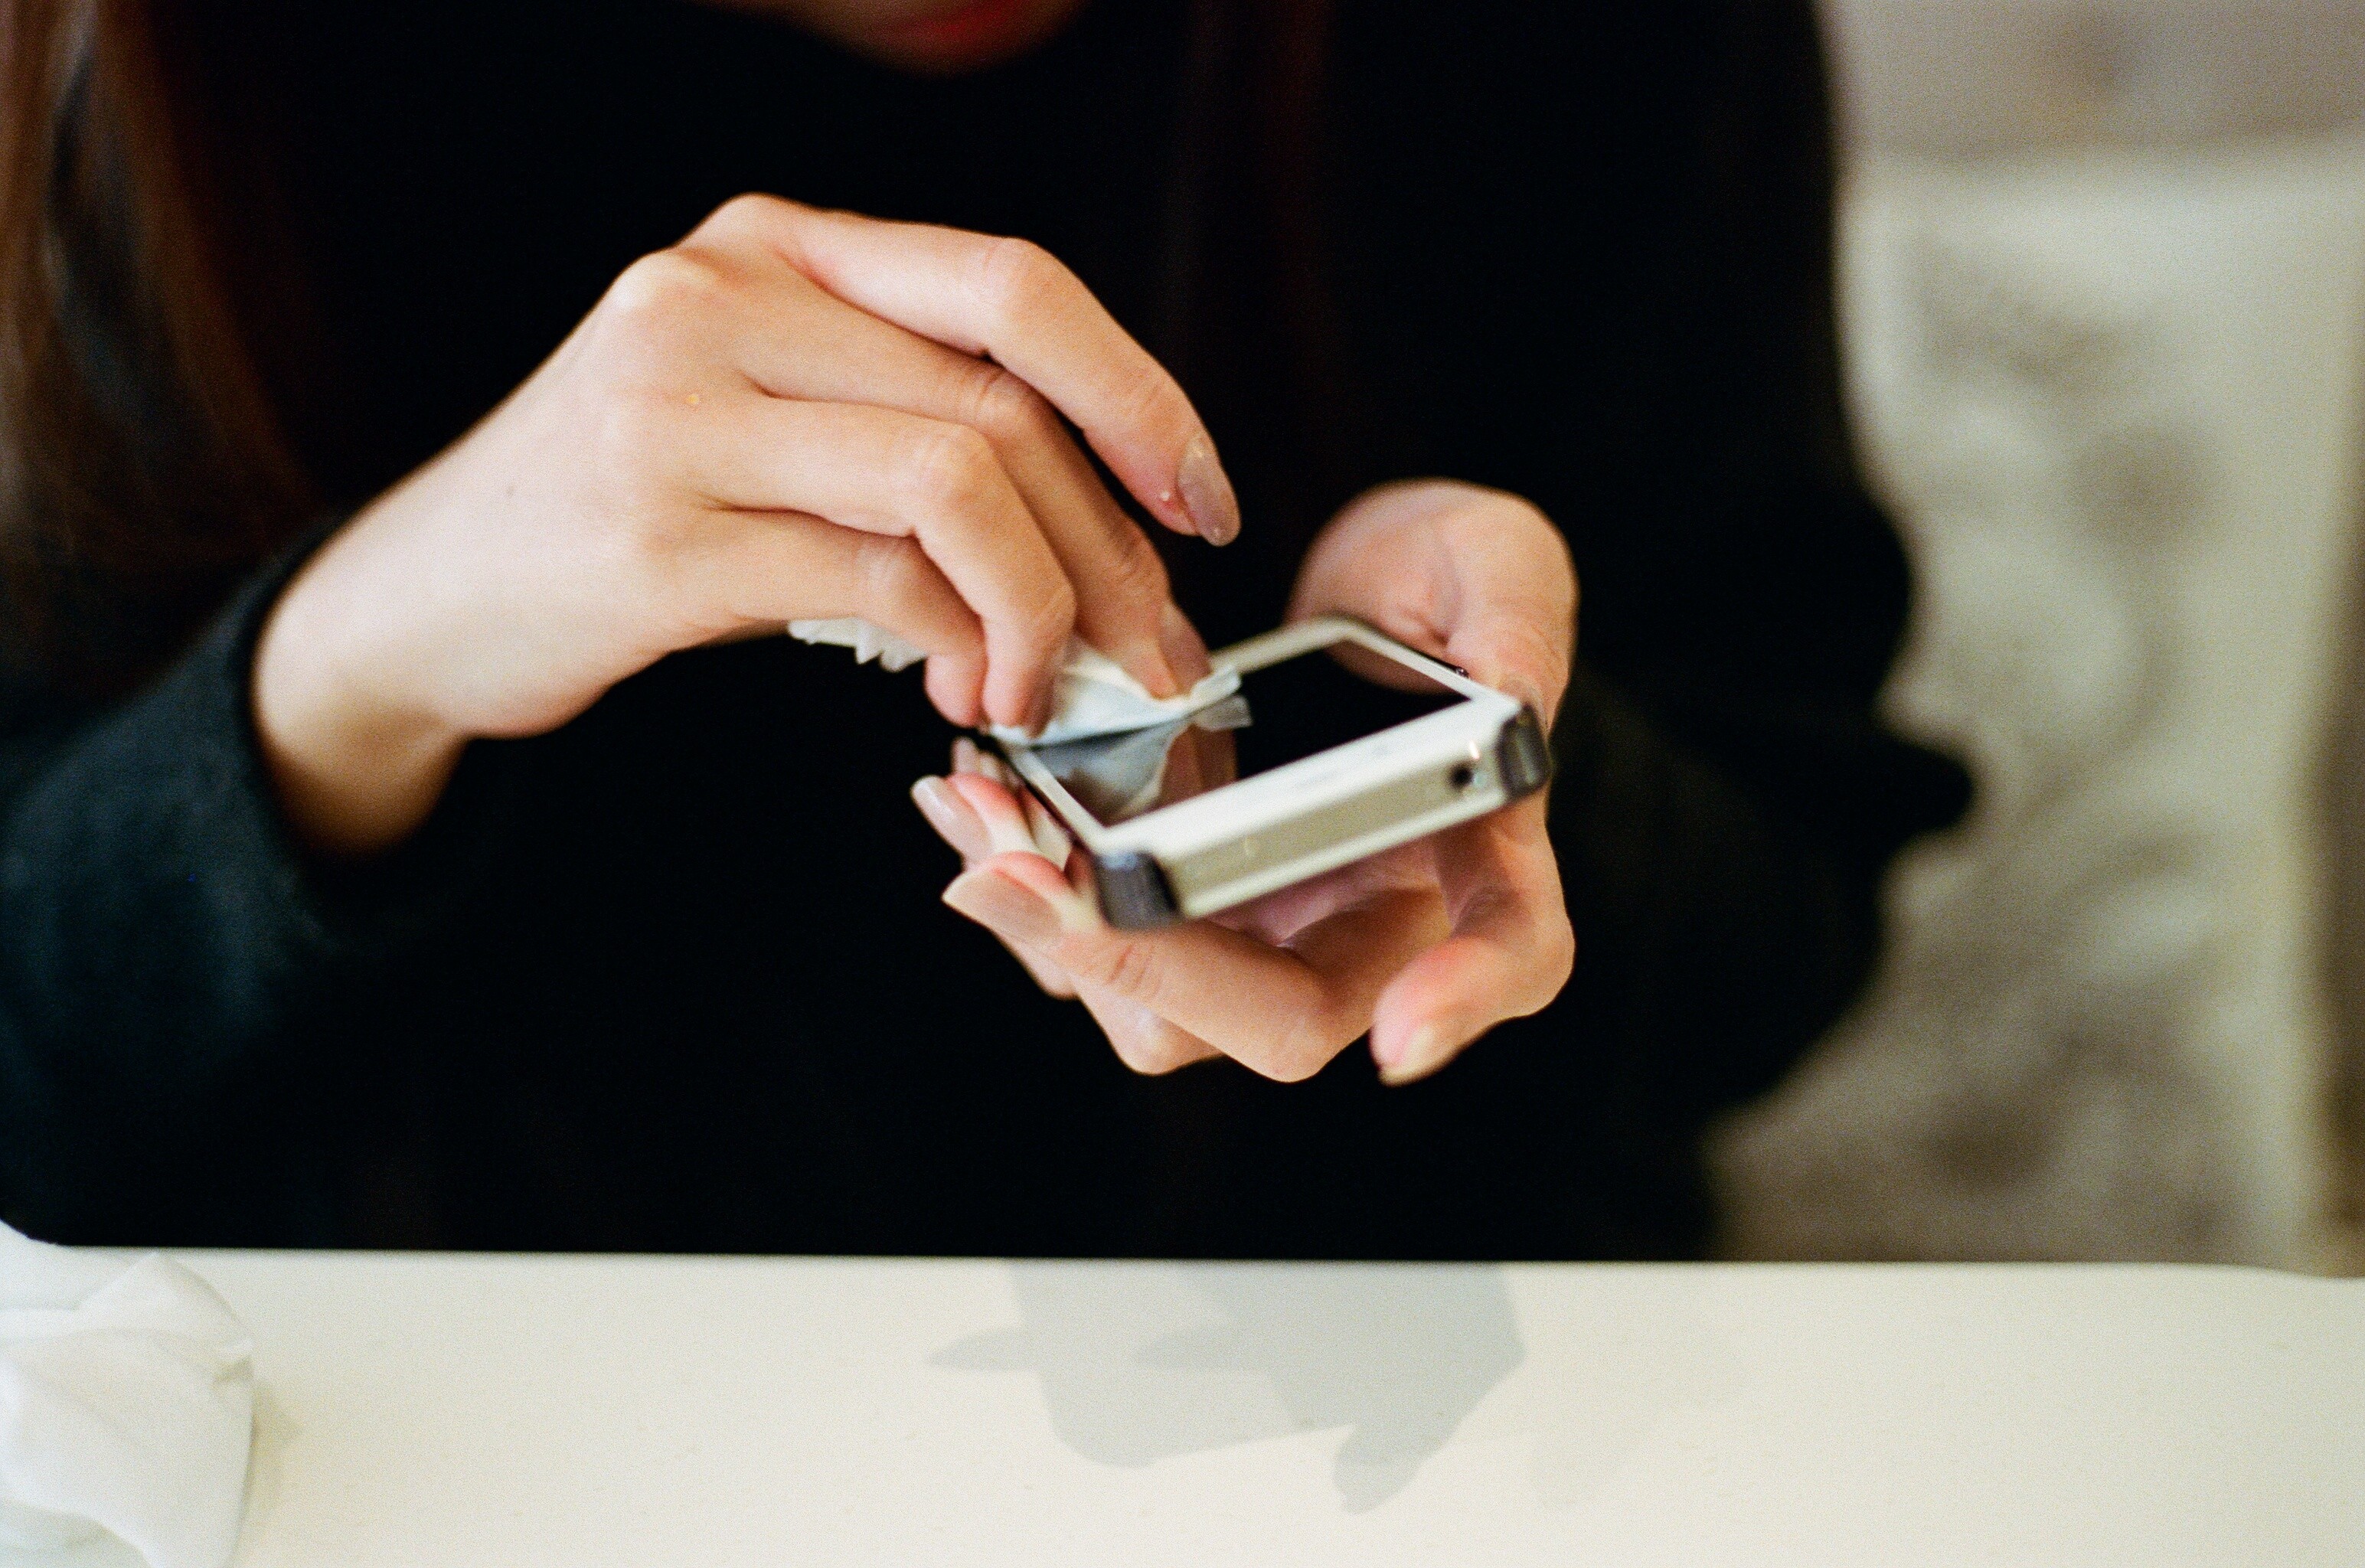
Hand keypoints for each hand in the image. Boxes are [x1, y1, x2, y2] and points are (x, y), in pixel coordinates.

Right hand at [255, 194, 1237, 853]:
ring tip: (1047, 686)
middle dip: (1113, 542)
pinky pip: (874, 581)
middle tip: (1152, 647)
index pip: (1011, 286)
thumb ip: (907, 422)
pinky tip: (963, 690)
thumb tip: (1111, 530)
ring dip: (1046, 605)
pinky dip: (956, 645)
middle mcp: (719, 297)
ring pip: (956, 480)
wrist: (423, 598)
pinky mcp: (651, 536)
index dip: (1138, 394)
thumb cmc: (624, 512)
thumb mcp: (762, 416)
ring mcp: (674, 409)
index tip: (1202, 500)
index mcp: (771, 248)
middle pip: (1001, 399)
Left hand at [914, 480, 1576, 1085]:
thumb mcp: (1496, 565)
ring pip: (1166, 1011)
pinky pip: (1102, 947)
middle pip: (1282, 1019)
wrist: (1360, 589)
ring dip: (1058, 934)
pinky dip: (1030, 890)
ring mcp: (1273, 932)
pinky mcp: (1187, 912)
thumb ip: (1515, 623)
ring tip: (976, 820)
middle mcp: (1377, 926)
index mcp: (1487, 857)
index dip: (1461, 999)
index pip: (1509, 955)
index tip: (1401, 1035)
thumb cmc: (1448, 580)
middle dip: (1150, 965)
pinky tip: (972, 799)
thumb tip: (1513, 696)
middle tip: (1026, 874)